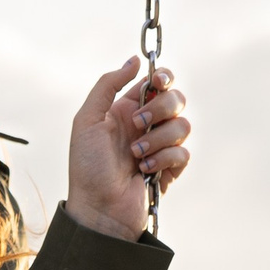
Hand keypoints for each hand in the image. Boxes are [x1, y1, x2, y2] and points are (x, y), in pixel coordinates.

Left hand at [65, 59, 191, 240]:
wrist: (97, 209)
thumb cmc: (86, 167)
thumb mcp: (86, 120)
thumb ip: (107, 85)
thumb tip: (134, 60)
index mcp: (127, 110)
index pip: (158, 83)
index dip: (163, 78)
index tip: (158, 83)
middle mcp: (146, 126)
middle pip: (176, 99)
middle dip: (160, 109)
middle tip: (137, 124)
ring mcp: (159, 148)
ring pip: (182, 126)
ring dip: (158, 138)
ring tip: (135, 156)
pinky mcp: (170, 170)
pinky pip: (183, 153)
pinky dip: (164, 159)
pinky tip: (144, 171)